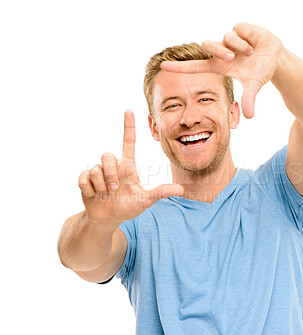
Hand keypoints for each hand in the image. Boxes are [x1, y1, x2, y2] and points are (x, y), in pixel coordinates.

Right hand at [78, 110, 183, 226]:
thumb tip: (180, 189)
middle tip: (114, 189)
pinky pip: (84, 178)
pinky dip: (90, 190)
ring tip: (106, 195)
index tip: (129, 110)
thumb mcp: (145, 200)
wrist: (108, 218)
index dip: (129, 126)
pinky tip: (94, 195)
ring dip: (101, 185)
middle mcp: (113, 166)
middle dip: (110, 173)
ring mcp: (98, 172)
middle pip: (107, 155)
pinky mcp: (85, 180)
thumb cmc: (128, 206)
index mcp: (127, 166)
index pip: (128, 141)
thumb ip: (160, 193)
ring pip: (95, 168)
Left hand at [161, 22, 282, 118]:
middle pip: (207, 44)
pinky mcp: (240, 28)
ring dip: (239, 46)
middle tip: (234, 58)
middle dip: (220, 51)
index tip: (163, 66)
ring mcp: (230, 38)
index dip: (179, 66)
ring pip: (225, 37)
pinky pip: (238, 29)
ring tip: (251, 53)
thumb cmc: (260, 71)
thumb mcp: (254, 85)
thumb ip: (249, 99)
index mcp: (219, 65)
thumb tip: (249, 117)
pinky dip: (248, 37)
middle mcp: (221, 51)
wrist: (275, 57)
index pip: (194, 66)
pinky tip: (254, 42)